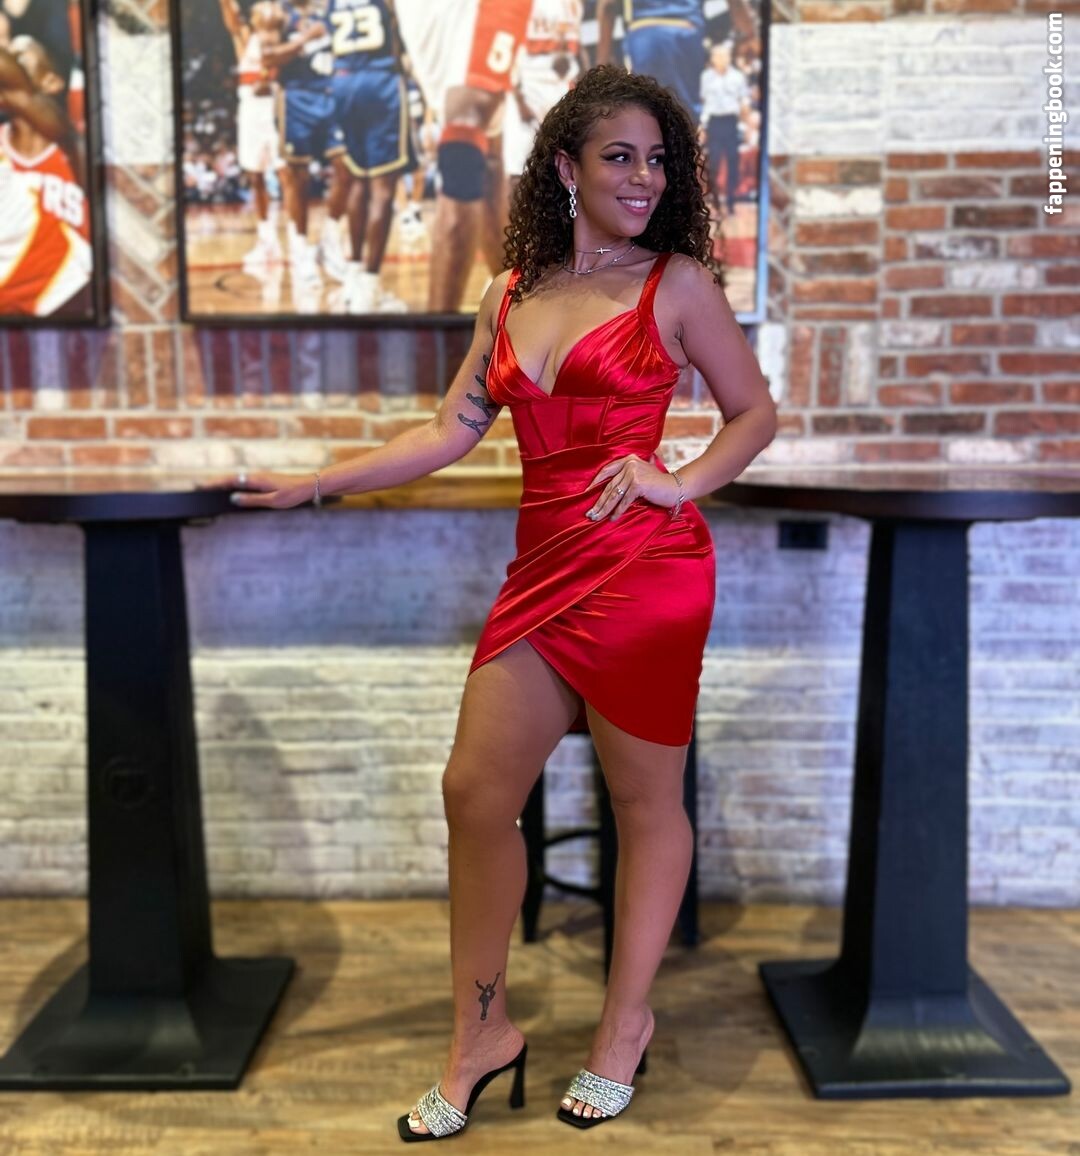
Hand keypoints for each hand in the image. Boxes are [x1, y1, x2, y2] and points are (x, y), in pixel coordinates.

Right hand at [197, 470, 315, 508]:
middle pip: (231, 479)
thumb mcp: (272, 501)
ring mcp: (260, 477)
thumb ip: (252, 500)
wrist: (308, 486)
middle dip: (215, 483)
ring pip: (238, 480)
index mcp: (255, 480)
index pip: (230, 481)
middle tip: (200, 488)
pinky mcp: (264, 480)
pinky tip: (233, 491)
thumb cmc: (292, 494)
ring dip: (224, 483)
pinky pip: (245, 482)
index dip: (215, 484)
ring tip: (211, 490)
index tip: (201, 486)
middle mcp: (256, 476)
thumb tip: (233, 498)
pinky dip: (235, 485)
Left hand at [583, 454, 680, 521]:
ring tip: (596, 518)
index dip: (595, 482)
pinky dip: (618, 511)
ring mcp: (634, 473)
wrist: (675, 487)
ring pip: (615, 495)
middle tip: (590, 513)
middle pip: (610, 486)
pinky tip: (612, 519)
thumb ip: (625, 477)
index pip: (607, 471)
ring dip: (604, 509)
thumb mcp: (640, 474)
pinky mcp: (638, 484)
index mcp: (628, 459)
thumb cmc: (657, 484)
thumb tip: (607, 492)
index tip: (586, 493)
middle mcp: (629, 464)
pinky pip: (624, 501)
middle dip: (599, 502)